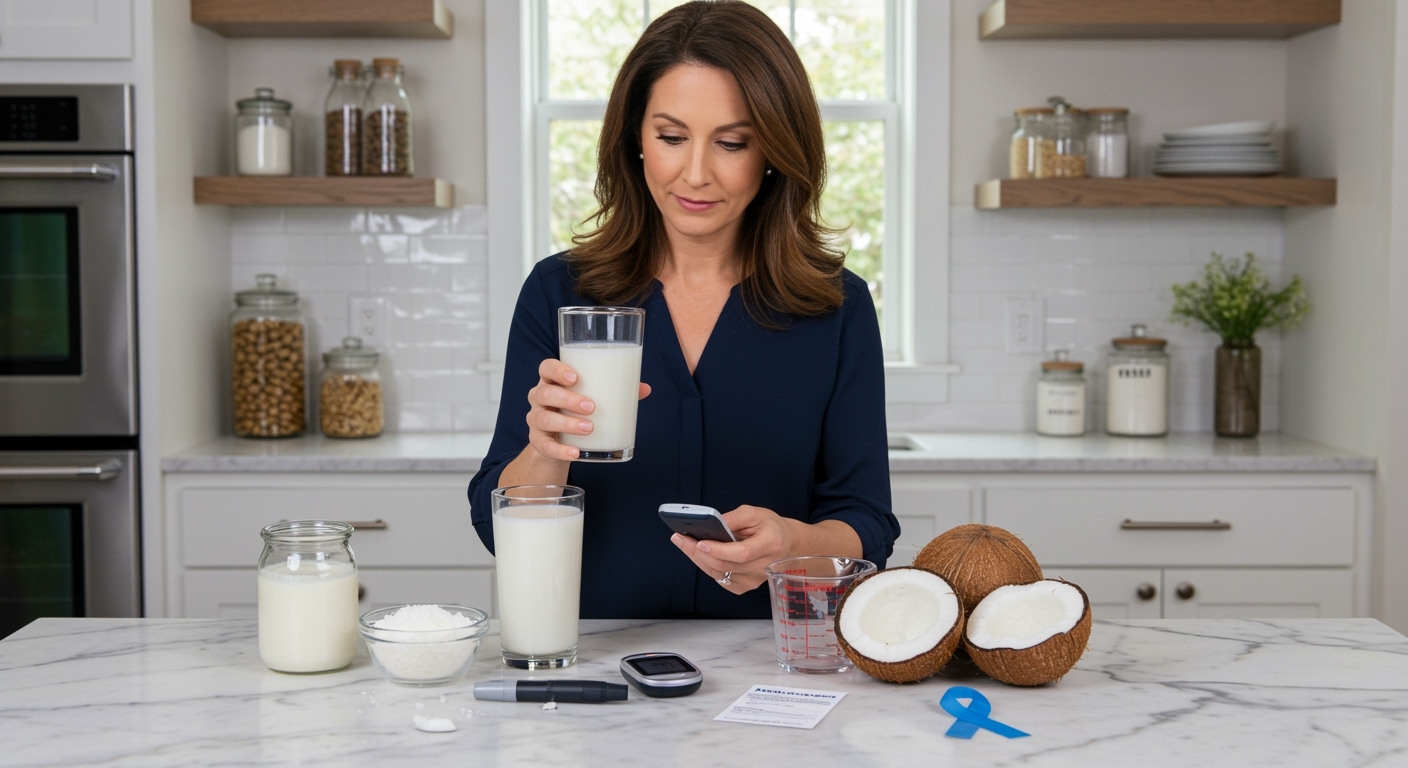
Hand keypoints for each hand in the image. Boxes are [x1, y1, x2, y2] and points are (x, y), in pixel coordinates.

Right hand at [524, 358, 650, 462]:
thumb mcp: (592, 397)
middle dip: (568, 399)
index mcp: (552, 381)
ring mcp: (536, 419)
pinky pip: (546, 446)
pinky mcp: (538, 441)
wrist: (558, 441)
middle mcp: (540, 398)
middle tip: (591, 407)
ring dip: (566, 424)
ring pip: (544, 419)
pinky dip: (560, 450)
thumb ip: (616, 391)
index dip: (557, 370)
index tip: (574, 377)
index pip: (546, 368)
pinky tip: (575, 453)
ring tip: (588, 428)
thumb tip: (645, 388)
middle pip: (545, 393)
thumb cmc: (576, 410)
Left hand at [670, 505, 794, 594]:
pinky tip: (697, 553)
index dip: (719, 549)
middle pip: (725, 565)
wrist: (786, 545)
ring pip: (718, 573)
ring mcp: (754, 581)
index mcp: (770, 545)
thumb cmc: (770, 527)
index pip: (741, 553)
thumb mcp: (755, 513)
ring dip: (697, 558)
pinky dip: (706, 565)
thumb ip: (733, 518)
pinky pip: (719, 578)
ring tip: (682, 542)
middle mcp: (763, 567)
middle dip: (698, 551)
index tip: (700, 541)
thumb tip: (710, 523)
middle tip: (679, 537)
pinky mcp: (744, 587)